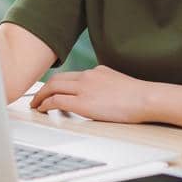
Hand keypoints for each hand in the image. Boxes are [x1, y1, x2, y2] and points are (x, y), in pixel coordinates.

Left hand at [30, 65, 153, 123]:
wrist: (146, 98)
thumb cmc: (139, 96)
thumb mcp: (118, 83)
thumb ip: (106, 85)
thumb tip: (101, 95)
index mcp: (96, 71)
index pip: (71, 75)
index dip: (58, 83)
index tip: (51, 90)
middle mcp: (87, 76)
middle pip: (57, 78)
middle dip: (44, 87)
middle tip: (36, 97)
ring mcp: (84, 88)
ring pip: (53, 87)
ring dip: (40, 96)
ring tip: (35, 104)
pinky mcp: (83, 103)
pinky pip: (57, 101)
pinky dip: (46, 104)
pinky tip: (42, 109)